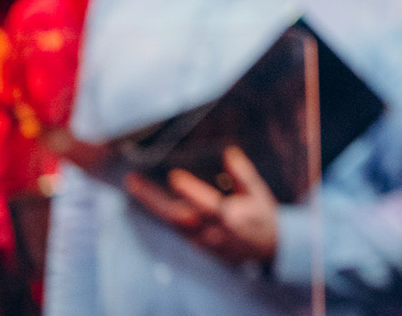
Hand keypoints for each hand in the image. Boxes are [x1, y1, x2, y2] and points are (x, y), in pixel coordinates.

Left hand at [123, 145, 278, 265]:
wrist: (268, 249)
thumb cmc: (263, 217)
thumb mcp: (258, 193)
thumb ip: (243, 174)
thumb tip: (229, 153)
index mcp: (232, 218)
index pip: (207, 204)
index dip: (190, 191)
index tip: (174, 176)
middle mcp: (213, 232)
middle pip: (177, 216)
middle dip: (152, 198)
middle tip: (134, 180)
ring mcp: (202, 242)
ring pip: (170, 223)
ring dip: (151, 205)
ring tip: (135, 185)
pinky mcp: (196, 246)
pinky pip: (173, 229)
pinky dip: (159, 214)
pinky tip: (147, 200)